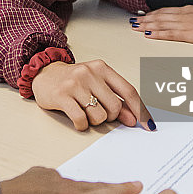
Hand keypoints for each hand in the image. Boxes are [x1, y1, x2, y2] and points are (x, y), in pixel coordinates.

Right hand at [31, 59, 154, 130]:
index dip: (140, 110)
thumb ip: (115, 100)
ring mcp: (75, 84)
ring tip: (85, 111)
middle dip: (110, 117)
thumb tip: (134, 119)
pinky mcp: (62, 95)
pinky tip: (77, 118)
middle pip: (114, 107)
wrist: (45, 73)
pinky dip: (82, 125)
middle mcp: (90, 73)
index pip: (128, 91)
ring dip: (94, 121)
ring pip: (99, 116)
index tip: (148, 125)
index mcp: (102, 68)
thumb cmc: (75, 81)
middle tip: (99, 112)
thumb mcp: (97, 84)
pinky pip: (81, 120)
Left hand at [130, 1, 192, 43]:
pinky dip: (158, 33)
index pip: (166, 11)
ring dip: (147, 25)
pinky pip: (170, 34)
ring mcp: (187, 23)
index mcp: (190, 10)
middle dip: (145, 19)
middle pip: (160, 16)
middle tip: (132, 22)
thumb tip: (191, 21)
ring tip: (135, 27)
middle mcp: (185, 14)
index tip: (142, 16)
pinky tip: (149, 34)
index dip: (152, 14)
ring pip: (161, 23)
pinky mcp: (192, 34)